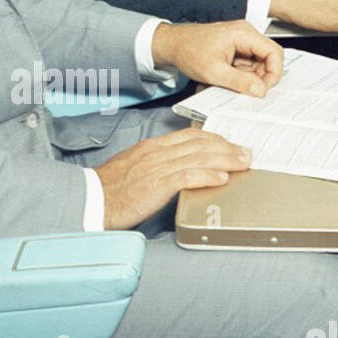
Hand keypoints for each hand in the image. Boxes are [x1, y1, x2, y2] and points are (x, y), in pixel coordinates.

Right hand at [96, 128, 252, 229]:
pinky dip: (207, 175)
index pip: (190, 137)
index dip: (214, 139)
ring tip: (243, 162)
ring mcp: (157, 168)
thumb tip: (176, 170)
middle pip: (200, 145)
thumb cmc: (110, 189)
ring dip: (225, 159)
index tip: (229, 145)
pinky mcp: (156, 185)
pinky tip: (221, 178)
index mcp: (152, 148)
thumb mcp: (134, 168)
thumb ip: (156, 165)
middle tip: (246, 153)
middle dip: (227, 148)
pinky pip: (187, 176)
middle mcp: (157, 153)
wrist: (91, 200)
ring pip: (199, 157)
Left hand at [150, 19, 283, 97]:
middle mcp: (246, 33)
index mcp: (243, 34)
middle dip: (261, 77)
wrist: (173, 44)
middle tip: (248, 91)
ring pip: (259, 62)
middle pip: (268, 58)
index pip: (274, 52)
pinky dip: (242, 74)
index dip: (274, 73)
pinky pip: (248, 63)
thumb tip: (260, 90)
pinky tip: (228, 78)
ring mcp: (242, 40)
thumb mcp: (214, 72)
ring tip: (231, 82)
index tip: (264, 88)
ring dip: (250, 77)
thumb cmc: (188, 51)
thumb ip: (240, 81)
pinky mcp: (236, 47)